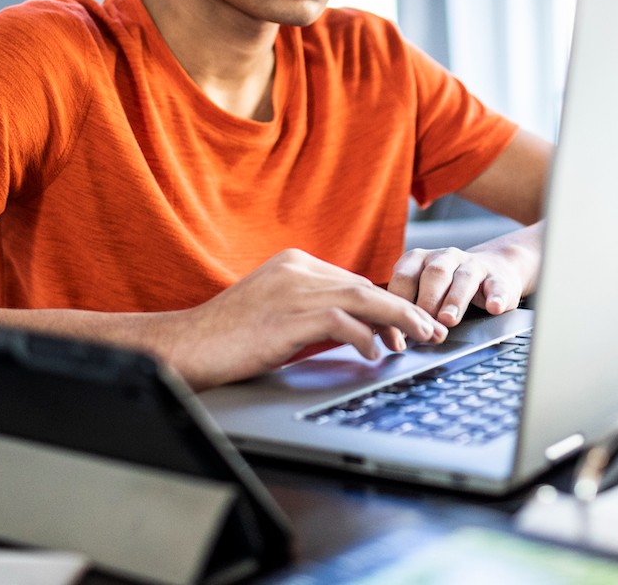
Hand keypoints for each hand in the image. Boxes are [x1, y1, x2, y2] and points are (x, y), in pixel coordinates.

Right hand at [156, 249, 446, 388]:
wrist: (187, 346)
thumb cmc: (228, 338)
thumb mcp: (277, 314)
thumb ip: (313, 313)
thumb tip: (358, 331)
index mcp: (295, 262)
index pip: (353, 281)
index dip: (385, 304)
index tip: (406, 325)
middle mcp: (299, 269)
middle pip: (365, 286)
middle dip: (402, 310)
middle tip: (430, 330)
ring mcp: (295, 289)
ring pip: (364, 298)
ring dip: (400, 320)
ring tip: (422, 338)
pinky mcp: (290, 315)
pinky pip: (343, 322)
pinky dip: (365, 338)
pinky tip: (374, 354)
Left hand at [387, 238, 537, 327]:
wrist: (493, 271)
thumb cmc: (446, 288)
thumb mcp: (422, 292)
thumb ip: (406, 307)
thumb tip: (384, 336)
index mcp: (419, 260)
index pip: (404, 277)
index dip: (398, 304)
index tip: (394, 331)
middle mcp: (445, 257)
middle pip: (434, 274)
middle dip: (426, 301)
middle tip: (421, 327)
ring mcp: (472, 265)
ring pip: (464, 278)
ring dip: (455, 300)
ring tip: (448, 320)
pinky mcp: (497, 277)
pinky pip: (497, 285)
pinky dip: (495, 296)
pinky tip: (494, 308)